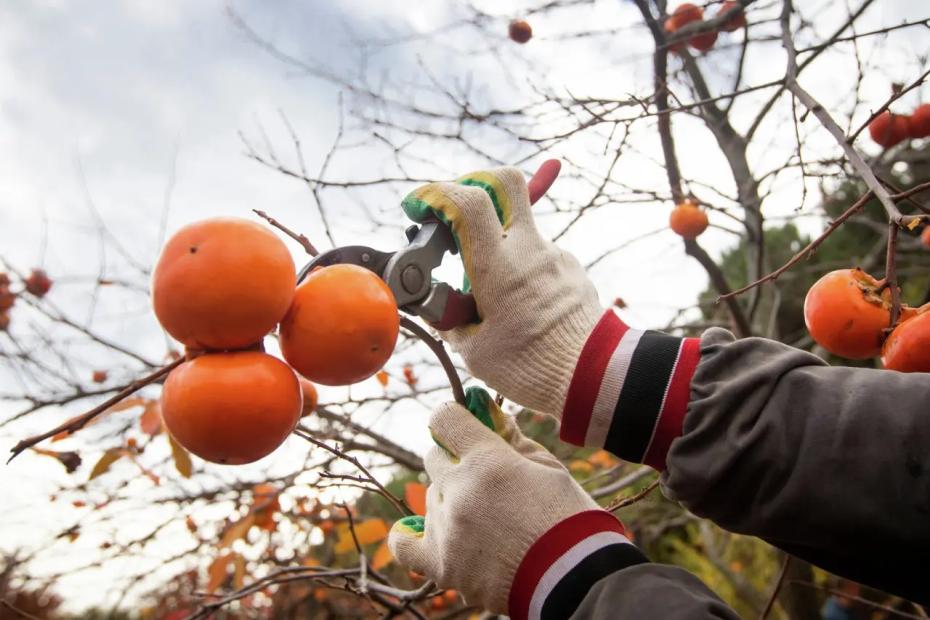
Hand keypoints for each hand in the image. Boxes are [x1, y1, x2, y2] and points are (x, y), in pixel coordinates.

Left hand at [388, 395, 640, 615]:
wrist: (578, 581)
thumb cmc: (570, 519)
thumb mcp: (549, 467)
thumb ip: (511, 438)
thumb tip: (488, 411)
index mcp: (488, 461)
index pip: (445, 419)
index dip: (455, 418)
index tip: (465, 426)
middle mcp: (459, 491)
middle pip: (435, 458)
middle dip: (456, 461)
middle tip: (486, 479)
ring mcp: (447, 530)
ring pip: (430, 498)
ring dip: (450, 500)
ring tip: (487, 520)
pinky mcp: (443, 566)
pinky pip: (405, 545)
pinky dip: (410, 535)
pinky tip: (425, 530)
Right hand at [402, 163, 602, 416]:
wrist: (595, 375)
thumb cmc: (533, 366)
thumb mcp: (475, 350)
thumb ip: (451, 322)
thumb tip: (437, 308)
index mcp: (499, 265)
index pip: (467, 200)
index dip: (436, 194)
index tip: (419, 208)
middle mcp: (529, 249)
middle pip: (506, 184)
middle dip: (475, 185)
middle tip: (456, 213)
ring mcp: (554, 255)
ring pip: (518, 229)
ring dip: (495, 247)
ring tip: (487, 297)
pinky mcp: (570, 269)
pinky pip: (537, 257)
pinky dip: (519, 271)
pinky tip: (517, 306)